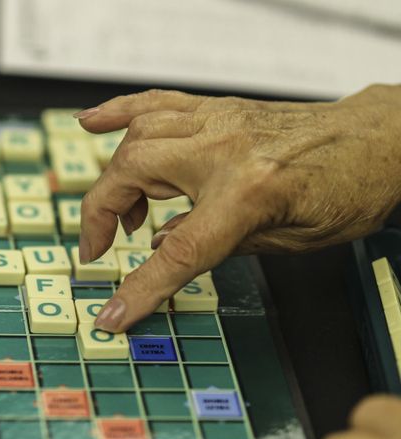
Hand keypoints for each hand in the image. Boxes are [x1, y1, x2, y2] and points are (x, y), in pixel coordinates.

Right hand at [76, 84, 400, 331]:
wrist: (380, 140)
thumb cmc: (347, 188)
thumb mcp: (288, 241)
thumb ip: (217, 245)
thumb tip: (160, 249)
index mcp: (250, 191)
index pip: (177, 250)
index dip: (139, 287)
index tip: (111, 312)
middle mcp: (225, 148)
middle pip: (134, 174)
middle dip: (102, 215)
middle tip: (98, 249)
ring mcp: (217, 121)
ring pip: (136, 137)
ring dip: (114, 178)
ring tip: (122, 214)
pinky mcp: (217, 108)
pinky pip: (154, 102)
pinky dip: (117, 111)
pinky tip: (91, 122)